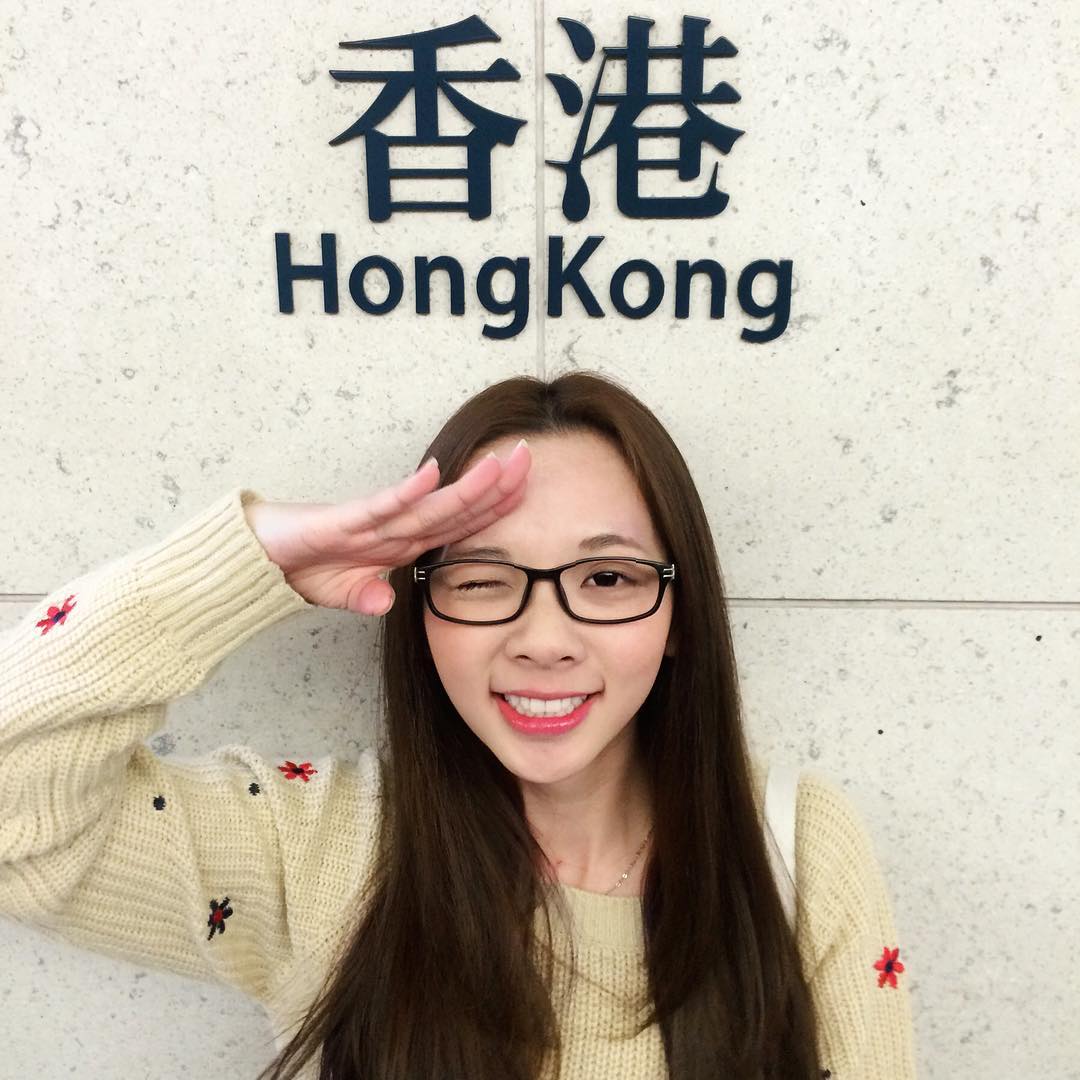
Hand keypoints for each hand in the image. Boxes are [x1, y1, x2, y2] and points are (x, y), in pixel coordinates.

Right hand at [244, 440, 530, 614]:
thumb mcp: (340, 593)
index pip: (457, 524)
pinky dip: (406, 492)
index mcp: (401, 543)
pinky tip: (432, 474)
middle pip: (454, 507)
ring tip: (499, 464)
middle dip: (495, 485)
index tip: (526, 489)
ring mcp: (372, 523)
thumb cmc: (301, 565)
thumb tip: (385, 601)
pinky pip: (381, 507)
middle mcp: (394, 528)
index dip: (493, 508)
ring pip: (429, 504)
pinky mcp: (344, 520)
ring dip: (465, 486)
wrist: (256, 556)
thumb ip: (366, 596)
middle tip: (530, 457)